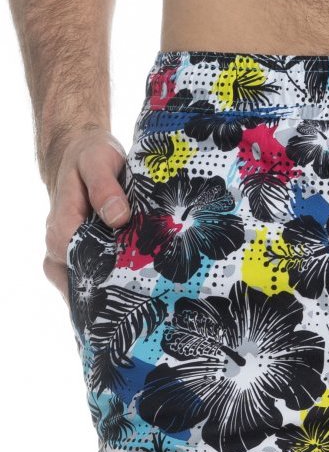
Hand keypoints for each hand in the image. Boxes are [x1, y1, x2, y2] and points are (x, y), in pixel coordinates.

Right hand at [44, 126, 130, 298]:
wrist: (81, 156)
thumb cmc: (90, 156)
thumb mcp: (98, 159)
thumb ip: (104, 186)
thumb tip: (118, 217)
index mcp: (61, 225)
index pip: (78, 262)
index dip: (107, 272)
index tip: (136, 275)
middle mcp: (58, 248)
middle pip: (82, 283)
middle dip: (112, 289)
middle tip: (146, 292)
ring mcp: (66, 258)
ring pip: (86, 290)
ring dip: (112, 294)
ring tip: (142, 295)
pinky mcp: (80, 262)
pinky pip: (91, 286)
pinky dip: (110, 291)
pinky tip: (135, 290)